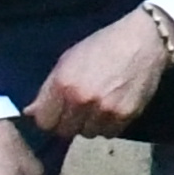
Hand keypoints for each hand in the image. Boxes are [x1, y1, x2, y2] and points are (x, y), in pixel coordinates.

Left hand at [29, 8, 173, 139]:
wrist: (143, 41)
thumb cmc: (102, 46)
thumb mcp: (68, 60)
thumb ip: (48, 89)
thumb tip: (30, 113)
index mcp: (63, 84)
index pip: (44, 122)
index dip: (49, 118)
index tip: (57, 112)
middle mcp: (81, 99)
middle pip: (65, 131)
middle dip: (69, 122)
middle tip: (79, 109)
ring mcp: (104, 109)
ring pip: (88, 134)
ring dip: (90, 124)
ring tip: (98, 107)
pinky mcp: (126, 115)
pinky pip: (110, 133)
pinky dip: (109, 125)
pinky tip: (113, 107)